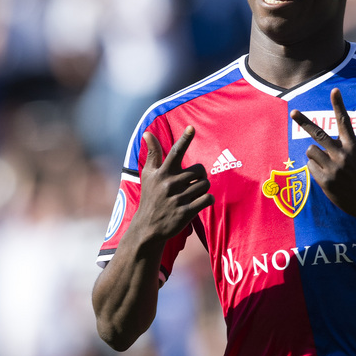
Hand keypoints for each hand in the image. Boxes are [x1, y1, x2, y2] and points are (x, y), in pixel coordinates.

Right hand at [132, 126, 213, 241]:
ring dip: (202, 189)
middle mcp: (170, 184)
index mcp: (162, 173)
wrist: (148, 227)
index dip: (184, 139)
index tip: (191, 128)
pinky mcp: (185, 213)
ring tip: (191, 195)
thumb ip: (152, 153)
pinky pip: (207, 199)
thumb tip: (147, 133)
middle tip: (191, 183)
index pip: (174, 152)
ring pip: (205, 185)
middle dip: (199, 176)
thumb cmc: (150, 196)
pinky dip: (208, 200)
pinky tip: (199, 202)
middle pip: (199, 170)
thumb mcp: (148, 175)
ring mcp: (178, 199)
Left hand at [291, 88, 355, 222]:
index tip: (334, 90)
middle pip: (318, 134)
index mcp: (353, 147)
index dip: (339, 104)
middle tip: (293, 112)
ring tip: (326, 164)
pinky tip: (327, 176)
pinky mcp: (325, 181)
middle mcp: (342, 155)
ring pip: (311, 151)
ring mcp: (333, 168)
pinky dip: (315, 168)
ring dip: (314, 155)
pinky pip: (310, 166)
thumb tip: (327, 140)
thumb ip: (346, 147)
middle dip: (304, 122)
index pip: (344, 122)